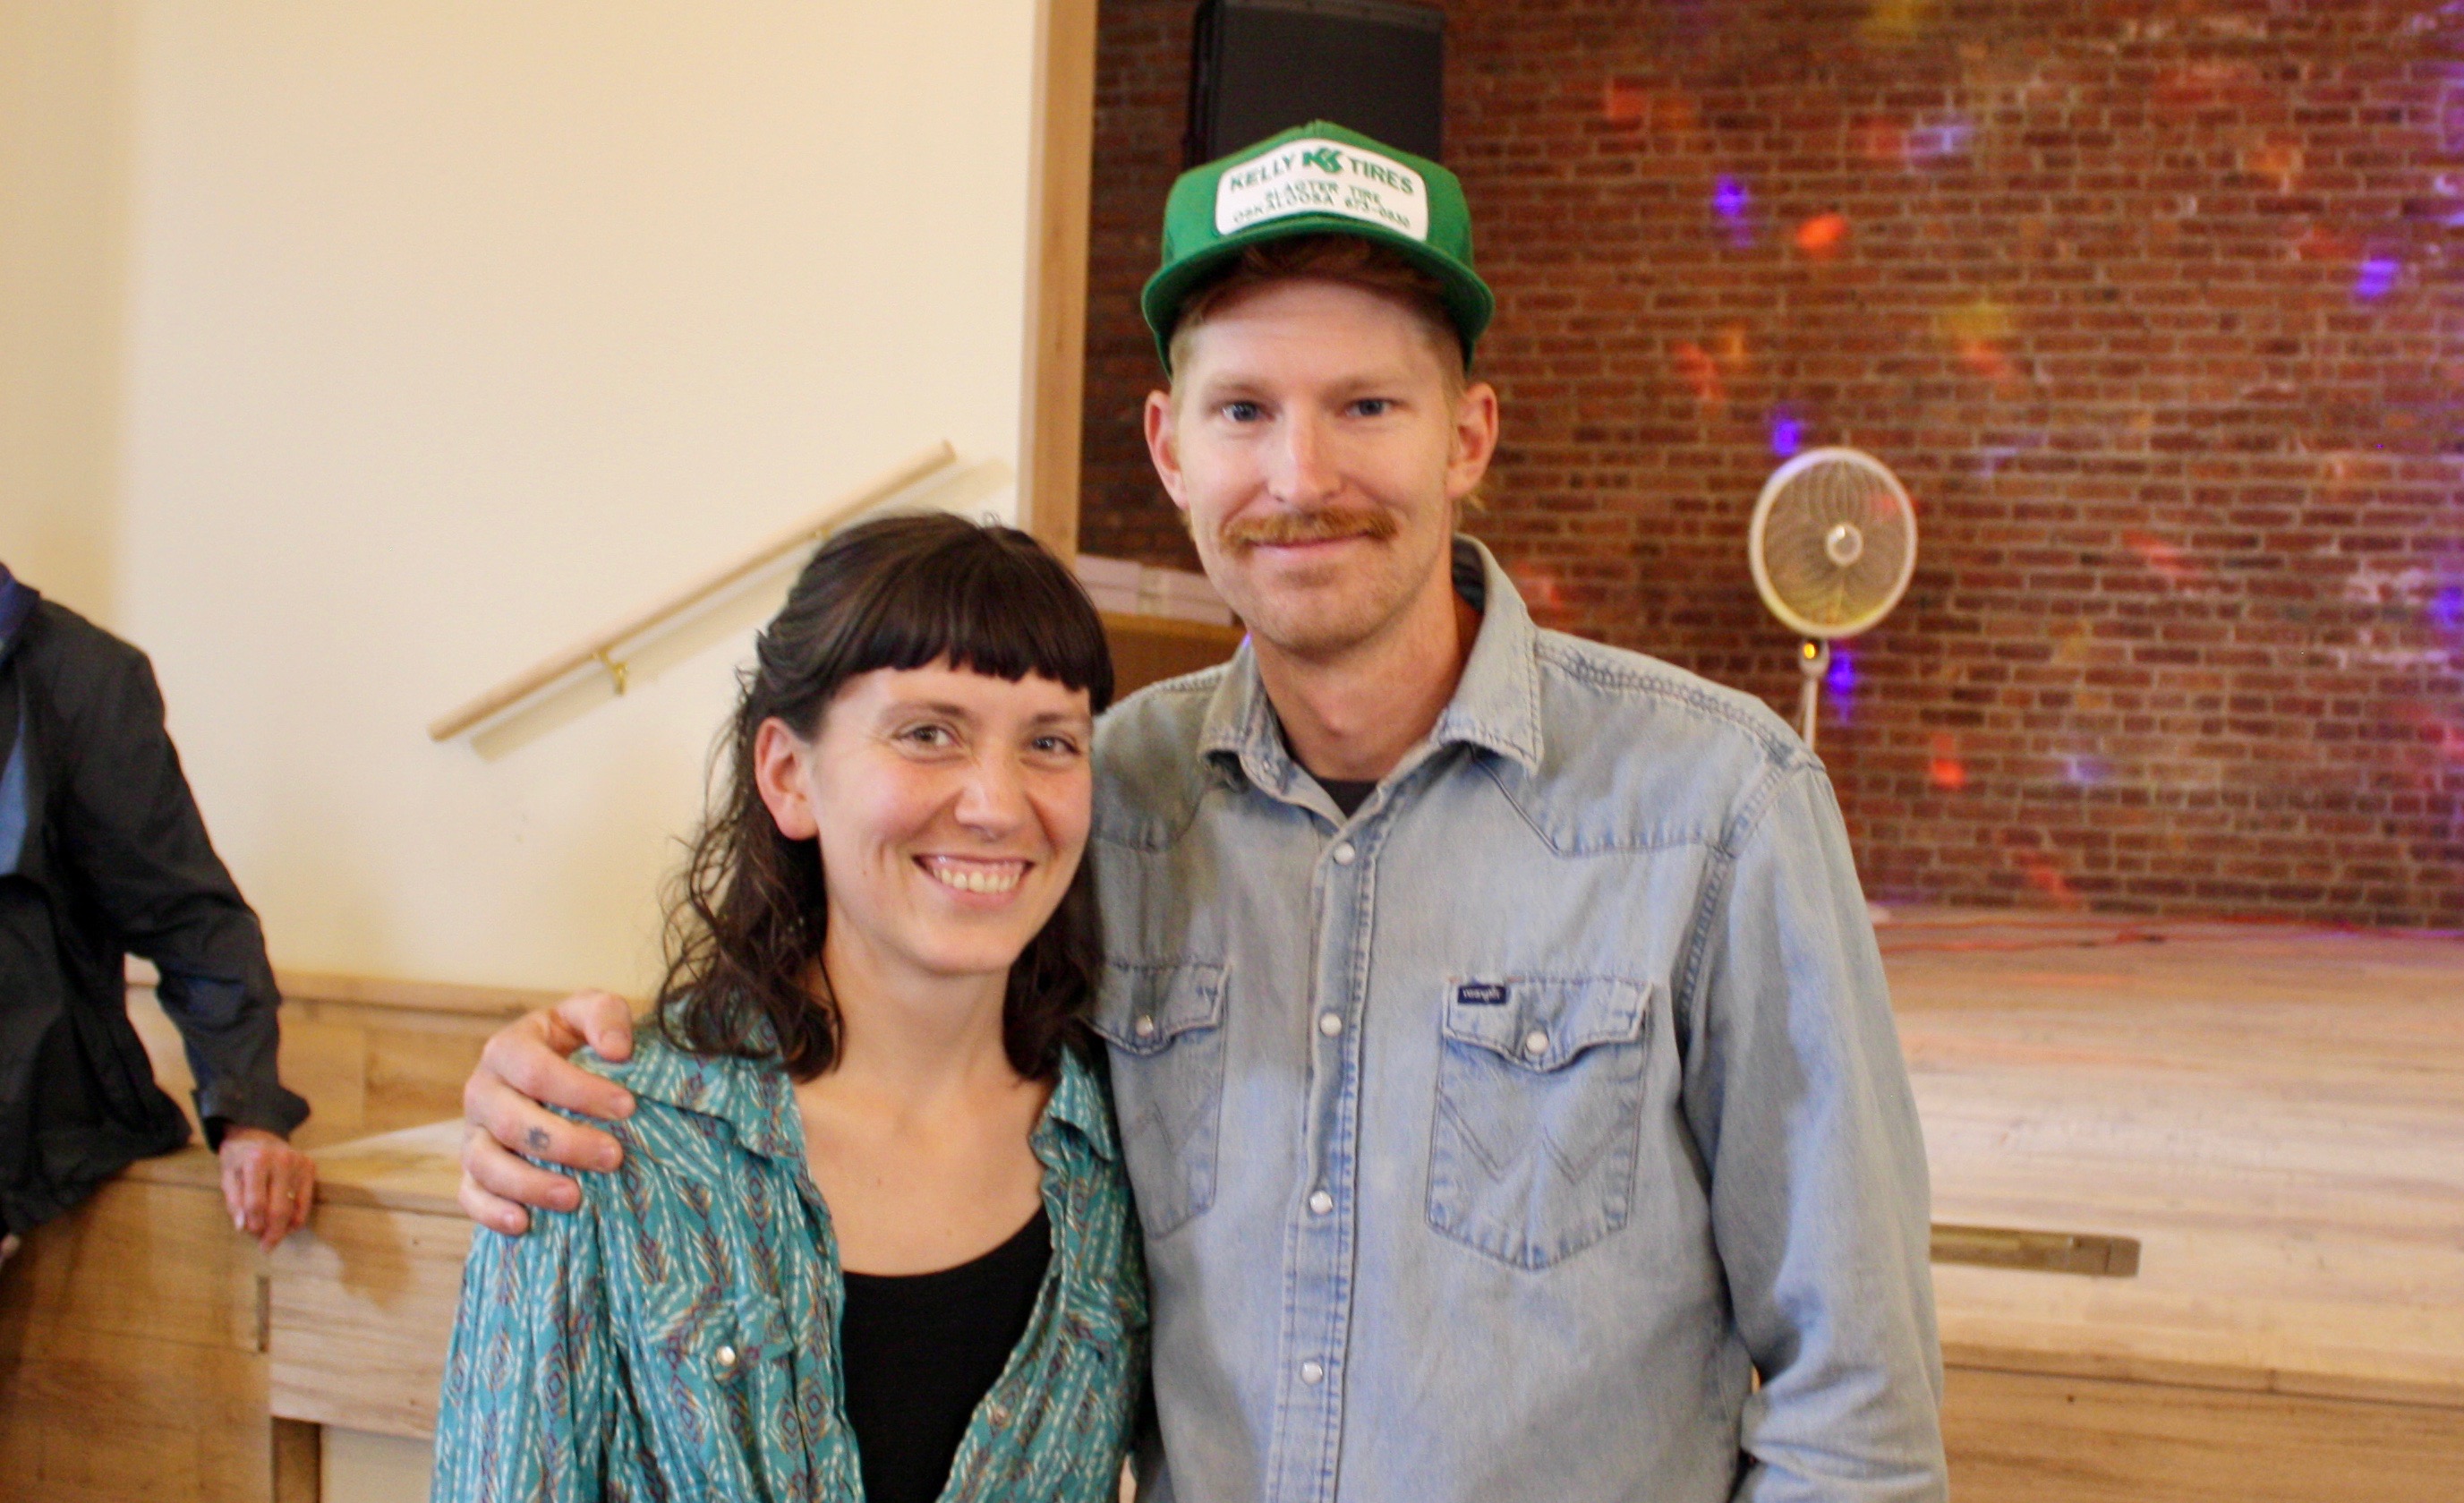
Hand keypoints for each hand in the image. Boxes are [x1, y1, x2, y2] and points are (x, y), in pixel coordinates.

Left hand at [220, 1126, 315, 1251]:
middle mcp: (281, 1160)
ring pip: (294, 1207)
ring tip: (275, 1238)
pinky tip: (288, 1226)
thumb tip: (243, 1227)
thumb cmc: (238, 1158)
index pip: (256, 1203)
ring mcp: (299, 1163)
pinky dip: (298, 1217)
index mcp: (256, 1161)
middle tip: (266, 1247)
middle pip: (278, 1209)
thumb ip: (234, 1201)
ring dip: (284, 1228)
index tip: (250, 1235)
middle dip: (271, 1232)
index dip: (253, 1224)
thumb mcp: (227, 1176)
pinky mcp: (310, 1166)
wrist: (257, 1133)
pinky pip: (306, 1201)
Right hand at [459, 990, 637, 1234]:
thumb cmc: (575, 1042)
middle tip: (613, 1156)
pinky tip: (524, 1223)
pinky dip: (491, 1212)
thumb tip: (617, 1050)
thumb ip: (605, 1016)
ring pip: (486, 1163)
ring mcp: (473, 1133)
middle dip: (564, 1142)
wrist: (552, 1070)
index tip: (627, 1107)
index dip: (580, 1091)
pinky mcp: (472, 1170)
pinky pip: (470, 1195)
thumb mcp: (590, 1013)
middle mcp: (482, 1091)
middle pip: (512, 1122)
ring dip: (529, 1183)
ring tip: (575, 1197)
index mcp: (507, 1049)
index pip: (535, 1071)